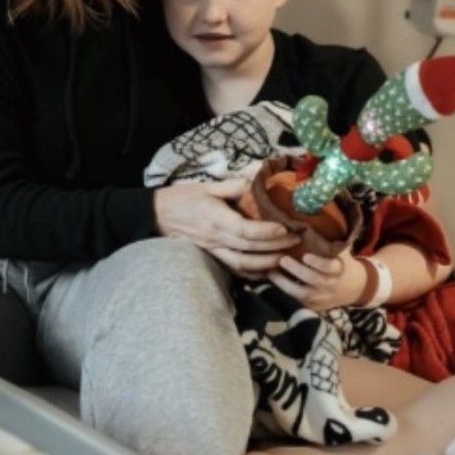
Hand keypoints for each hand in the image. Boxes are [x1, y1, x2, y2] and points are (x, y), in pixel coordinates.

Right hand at [153, 180, 299, 277]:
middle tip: (296, 240)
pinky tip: (267, 270)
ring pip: (242, 263)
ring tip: (286, 257)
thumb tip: (254, 181)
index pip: (244, 230)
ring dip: (266, 264)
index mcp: (215, 217)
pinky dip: (252, 272)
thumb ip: (232, 186)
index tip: (284, 227)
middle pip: (249, 248)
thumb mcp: (206, 186)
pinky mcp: (211, 256)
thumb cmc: (182, 198)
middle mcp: (215, 237)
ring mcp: (213, 249)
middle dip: (275, 247)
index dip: (265, 232)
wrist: (158, 215)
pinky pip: (234, 268)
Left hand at [267, 248, 370, 310]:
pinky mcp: (313, 307)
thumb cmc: (342, 263)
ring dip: (284, 283)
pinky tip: (271, 281)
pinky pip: (296, 302)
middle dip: (296, 271)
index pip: (331, 267)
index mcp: (340, 269)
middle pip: (314, 280)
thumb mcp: (341, 251)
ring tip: (270, 271)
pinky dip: (283, 293)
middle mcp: (331, 285)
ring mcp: (322, 298)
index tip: (306, 256)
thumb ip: (329, 240)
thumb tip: (310, 218)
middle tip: (281, 259)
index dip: (318, 263)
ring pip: (302, 294)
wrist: (354, 288)